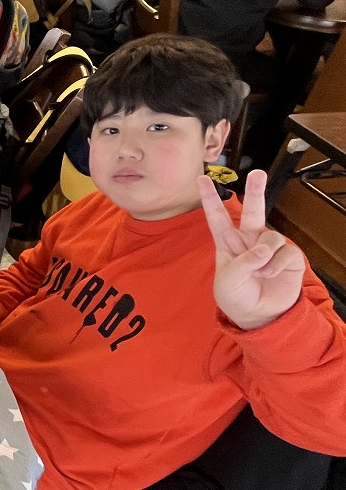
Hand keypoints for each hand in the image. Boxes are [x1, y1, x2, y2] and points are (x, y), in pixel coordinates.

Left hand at [197, 170, 305, 330]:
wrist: (258, 315)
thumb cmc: (237, 296)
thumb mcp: (228, 281)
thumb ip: (242, 262)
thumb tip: (264, 248)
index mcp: (227, 243)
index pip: (217, 218)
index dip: (210, 199)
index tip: (201, 179)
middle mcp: (249, 240)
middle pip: (252, 211)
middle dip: (255, 191)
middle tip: (258, 173)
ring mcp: (269, 247)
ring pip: (270, 236)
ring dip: (265, 255)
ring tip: (260, 272)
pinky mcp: (287, 256)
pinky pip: (284, 252)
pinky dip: (276, 265)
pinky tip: (270, 275)